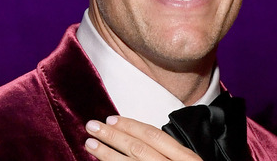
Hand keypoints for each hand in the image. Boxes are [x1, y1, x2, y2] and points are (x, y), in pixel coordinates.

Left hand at [85, 116, 201, 160]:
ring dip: (107, 154)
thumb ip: (172, 155)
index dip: (131, 126)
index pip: (153, 135)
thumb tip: (141, 141)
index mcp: (186, 158)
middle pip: (138, 148)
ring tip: (90, 144)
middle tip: (92, 126)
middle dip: (112, 136)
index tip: (111, 119)